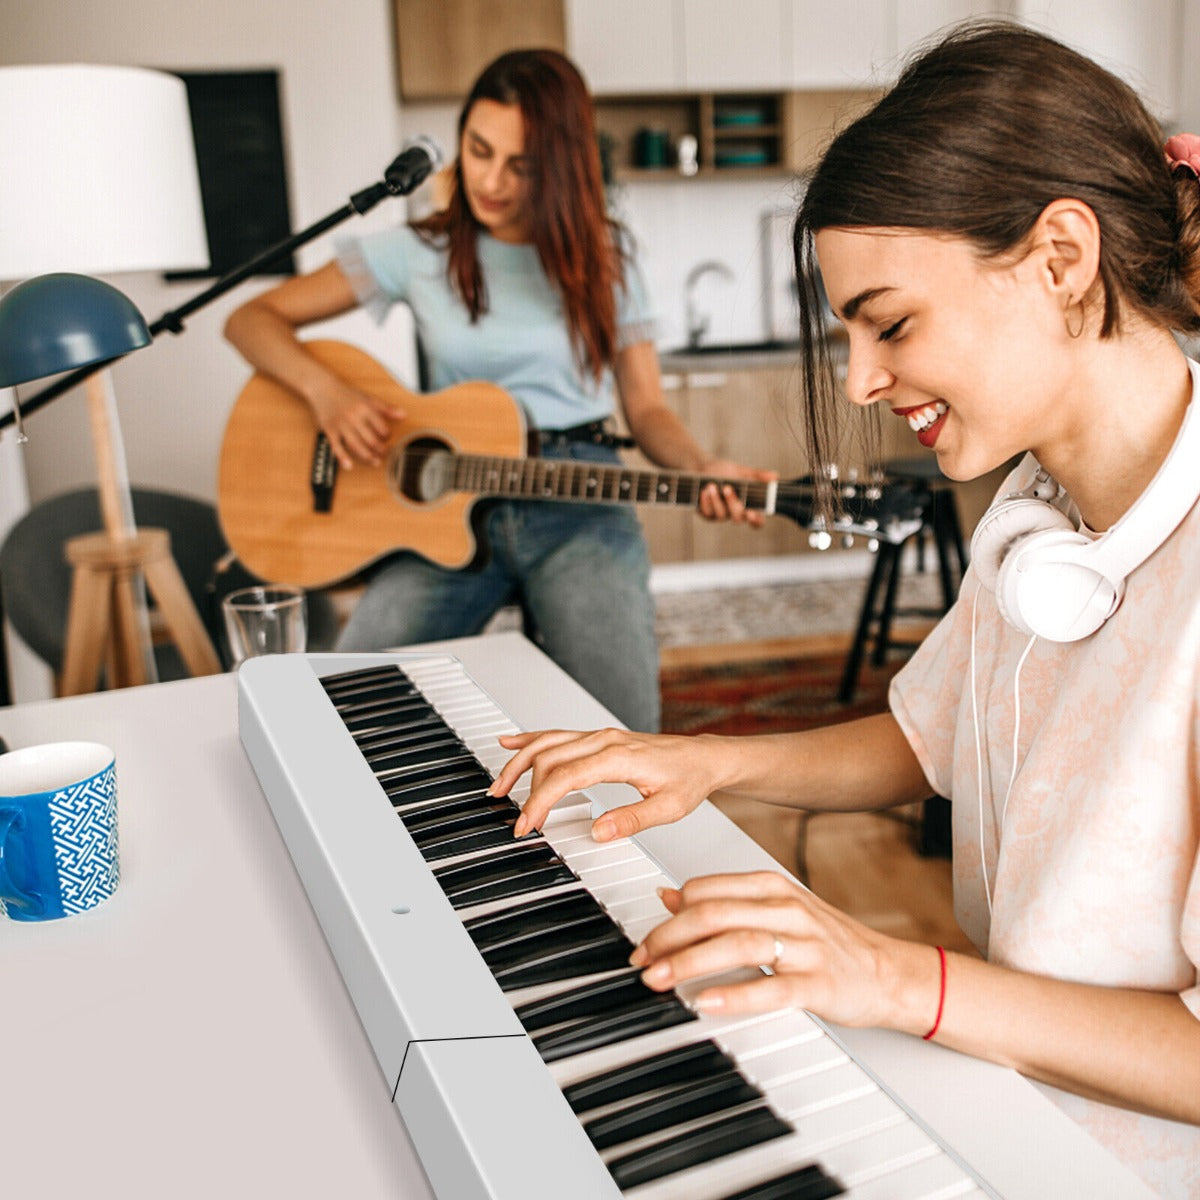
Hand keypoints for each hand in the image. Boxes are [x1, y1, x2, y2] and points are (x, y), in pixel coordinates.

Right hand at [309, 380, 402, 467]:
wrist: (323, 388)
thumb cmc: (347, 394)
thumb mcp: (368, 398)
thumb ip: (386, 408)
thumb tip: (404, 415)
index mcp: (365, 408)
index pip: (382, 427)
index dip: (387, 436)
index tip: (388, 439)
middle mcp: (354, 417)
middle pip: (371, 439)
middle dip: (380, 449)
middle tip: (384, 453)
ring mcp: (341, 425)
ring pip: (356, 445)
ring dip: (367, 456)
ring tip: (375, 462)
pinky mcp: (330, 430)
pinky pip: (336, 446)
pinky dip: (343, 457)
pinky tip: (349, 465)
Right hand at [489, 727, 725, 839]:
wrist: (703, 758)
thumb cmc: (689, 779)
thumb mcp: (669, 808)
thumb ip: (632, 820)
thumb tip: (598, 832)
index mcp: (618, 757)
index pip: (565, 777)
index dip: (540, 801)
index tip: (528, 824)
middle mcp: (604, 741)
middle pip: (549, 759)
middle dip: (525, 790)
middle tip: (517, 820)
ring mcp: (599, 736)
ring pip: (547, 743)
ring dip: (519, 763)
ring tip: (499, 786)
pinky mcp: (598, 738)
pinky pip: (557, 735)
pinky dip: (530, 739)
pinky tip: (511, 742)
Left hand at [629, 871, 932, 1031]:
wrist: (890, 973)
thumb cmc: (829, 943)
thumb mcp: (775, 910)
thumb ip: (723, 901)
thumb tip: (667, 895)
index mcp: (772, 887)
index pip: (706, 890)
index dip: (668, 915)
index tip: (645, 940)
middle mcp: (786, 909)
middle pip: (714, 914)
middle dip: (669, 938)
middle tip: (642, 961)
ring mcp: (806, 945)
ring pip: (737, 943)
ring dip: (690, 962)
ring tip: (660, 979)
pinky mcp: (820, 983)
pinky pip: (772, 987)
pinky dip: (736, 994)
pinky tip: (708, 1002)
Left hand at [695, 460, 776, 526]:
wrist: (704, 468)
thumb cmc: (727, 472)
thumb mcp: (743, 471)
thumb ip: (759, 475)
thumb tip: (775, 476)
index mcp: (749, 507)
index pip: (757, 521)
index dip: (756, 521)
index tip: (752, 513)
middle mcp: (736, 514)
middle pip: (738, 518)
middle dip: (733, 503)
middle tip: (727, 488)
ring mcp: (721, 515)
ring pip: (721, 515)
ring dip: (717, 501)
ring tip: (711, 486)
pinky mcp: (707, 514)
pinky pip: (707, 513)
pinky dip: (706, 502)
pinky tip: (704, 491)